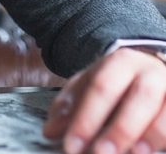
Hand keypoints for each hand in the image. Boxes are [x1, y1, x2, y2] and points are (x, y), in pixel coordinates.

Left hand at [44, 48, 165, 153]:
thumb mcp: (87, 85)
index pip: (102, 88)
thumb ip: (69, 106)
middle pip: (140, 98)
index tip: (72, 146)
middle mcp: (152, 73)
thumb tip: (51, 130)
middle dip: (120, 130)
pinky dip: (163, 142)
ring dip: (147, 139)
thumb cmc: (115, 83)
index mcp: (121, 62)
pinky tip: (147, 153)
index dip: (86, 119)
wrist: (149, 71)